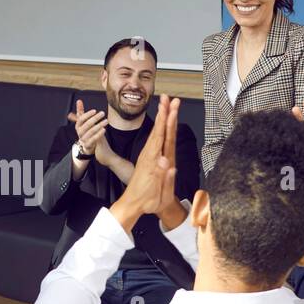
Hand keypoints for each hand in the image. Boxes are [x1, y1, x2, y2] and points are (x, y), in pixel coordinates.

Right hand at [69, 100, 108, 158]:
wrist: (86, 145)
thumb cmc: (86, 131)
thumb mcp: (83, 122)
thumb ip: (81, 111)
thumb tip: (79, 100)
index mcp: (78, 125)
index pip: (81, 119)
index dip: (87, 115)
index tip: (94, 110)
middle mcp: (80, 132)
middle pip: (86, 125)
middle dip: (95, 118)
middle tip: (102, 113)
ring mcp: (83, 139)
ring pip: (91, 132)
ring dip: (99, 126)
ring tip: (106, 121)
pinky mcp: (88, 145)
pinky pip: (93, 140)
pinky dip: (98, 134)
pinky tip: (104, 129)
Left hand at [110, 95, 180, 232]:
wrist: (132, 205)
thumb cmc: (147, 202)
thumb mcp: (159, 196)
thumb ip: (165, 180)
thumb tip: (168, 164)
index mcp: (154, 163)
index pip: (162, 138)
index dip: (166, 122)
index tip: (171, 109)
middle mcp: (150, 157)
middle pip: (159, 131)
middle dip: (165, 113)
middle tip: (169, 98)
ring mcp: (148, 157)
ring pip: (156, 133)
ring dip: (162, 118)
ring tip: (166, 104)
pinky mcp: (147, 159)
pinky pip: (154, 140)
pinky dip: (159, 129)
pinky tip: (162, 122)